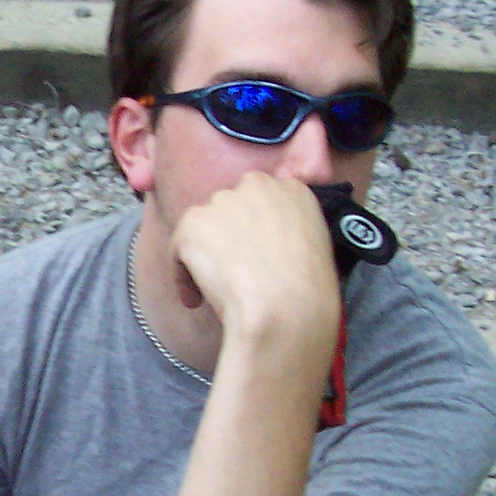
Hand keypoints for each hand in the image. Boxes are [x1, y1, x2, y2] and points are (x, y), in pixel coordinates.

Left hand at [171, 172, 339, 364]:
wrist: (285, 309)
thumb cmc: (307, 293)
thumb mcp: (317, 248)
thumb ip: (289, 233)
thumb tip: (264, 244)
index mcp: (292, 189)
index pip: (261, 202)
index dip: (253, 232)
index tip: (254, 257)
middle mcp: (257, 186)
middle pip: (229, 211)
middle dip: (227, 239)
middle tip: (234, 274)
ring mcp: (223, 202)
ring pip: (203, 230)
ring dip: (205, 257)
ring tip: (216, 291)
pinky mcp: (193, 223)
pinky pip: (178, 249)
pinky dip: (183, 276)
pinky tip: (196, 300)